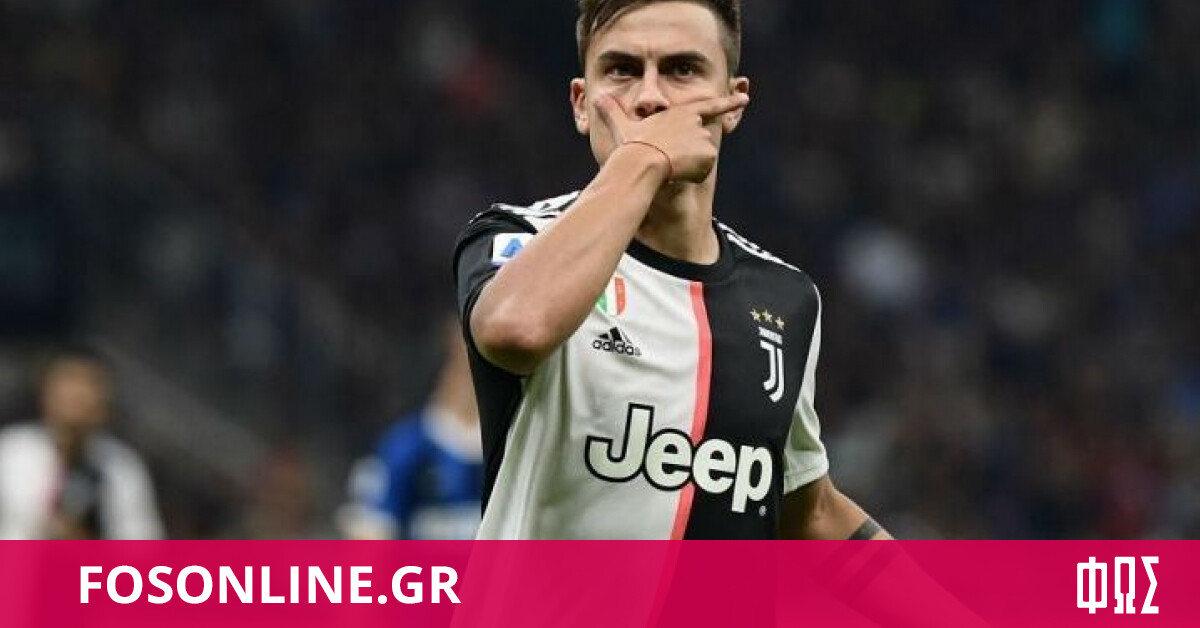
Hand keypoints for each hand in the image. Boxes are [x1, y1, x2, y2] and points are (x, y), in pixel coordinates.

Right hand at [595, 92, 748, 182]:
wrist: (642, 162)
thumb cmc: (631, 146)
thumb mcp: (621, 126)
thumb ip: (612, 112)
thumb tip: (596, 97)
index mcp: (680, 112)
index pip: (709, 105)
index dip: (728, 101)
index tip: (745, 98)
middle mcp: (696, 122)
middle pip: (698, 142)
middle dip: (687, 154)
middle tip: (668, 159)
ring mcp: (702, 137)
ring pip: (700, 159)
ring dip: (687, 166)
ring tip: (669, 166)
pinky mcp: (707, 155)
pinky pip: (701, 171)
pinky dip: (691, 176)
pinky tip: (677, 173)